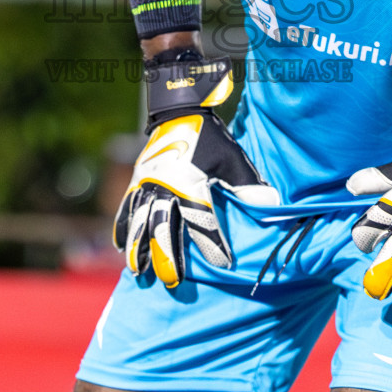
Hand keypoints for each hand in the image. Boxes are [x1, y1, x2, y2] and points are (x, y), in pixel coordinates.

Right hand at [114, 52, 278, 286]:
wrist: (178, 110)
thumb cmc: (209, 137)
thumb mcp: (233, 159)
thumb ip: (248, 185)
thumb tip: (271, 207)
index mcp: (190, 184)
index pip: (202, 221)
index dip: (213, 244)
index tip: (224, 264)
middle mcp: (164, 188)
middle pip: (163, 229)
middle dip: (168, 256)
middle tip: (173, 282)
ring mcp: (146, 185)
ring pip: (140, 222)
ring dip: (139, 248)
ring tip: (139, 272)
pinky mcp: (137, 182)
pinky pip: (126, 208)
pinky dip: (123, 229)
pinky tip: (120, 248)